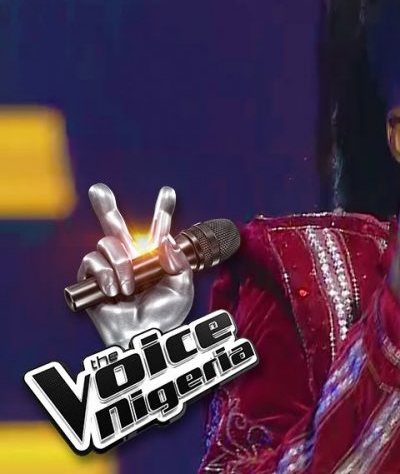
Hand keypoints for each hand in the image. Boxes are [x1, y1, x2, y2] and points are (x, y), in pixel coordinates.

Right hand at [78, 184, 193, 347]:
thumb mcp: (182, 288)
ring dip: (120, 264)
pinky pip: (92, 261)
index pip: (158, 231)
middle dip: (105, 206)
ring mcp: (110, 270)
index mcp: (155, 259)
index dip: (162, 211)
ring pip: (107, 244)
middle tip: (98, 188)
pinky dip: (105, 274)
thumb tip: (166, 241)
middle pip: (115, 227)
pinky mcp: (92, 281)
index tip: (169, 191)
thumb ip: (179, 263)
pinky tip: (116, 290)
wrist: (144, 338)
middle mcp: (131, 260)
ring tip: (130, 287)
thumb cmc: (164, 317)